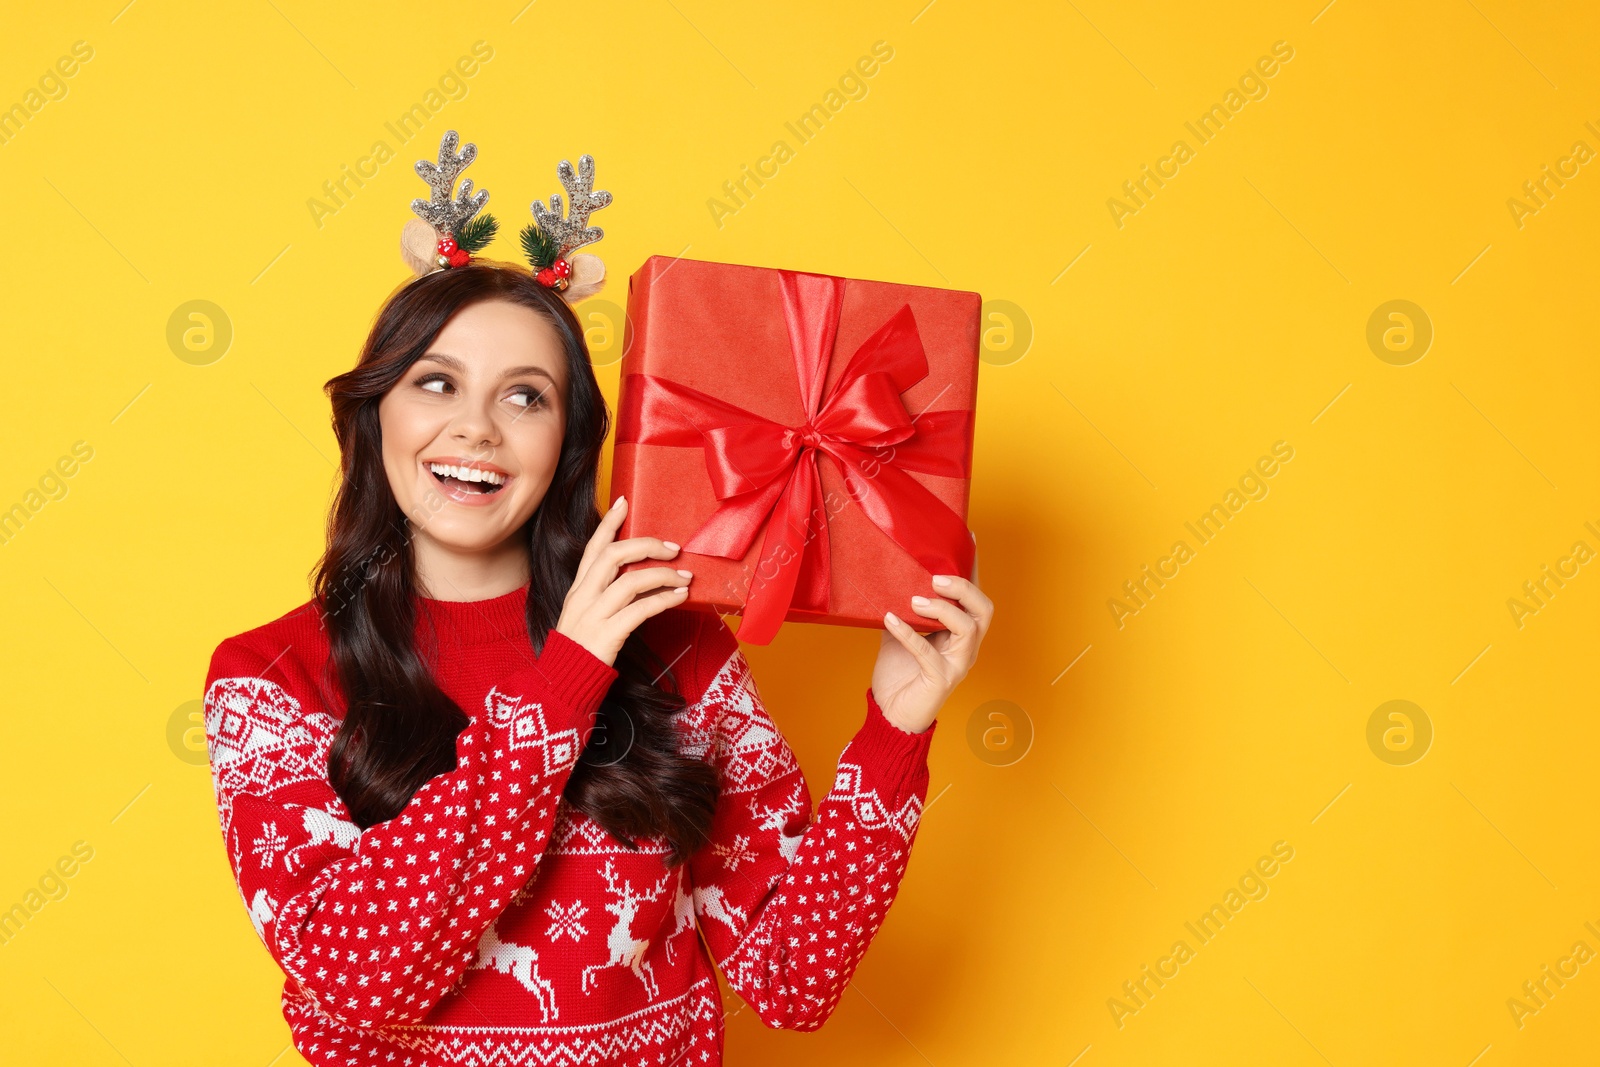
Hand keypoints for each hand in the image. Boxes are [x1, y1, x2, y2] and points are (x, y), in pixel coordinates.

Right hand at [555, 496, 691, 666]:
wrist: (564, 682)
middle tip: (673, 547)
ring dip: (663, 575)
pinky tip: (680, 598)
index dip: (609, 523)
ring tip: (685, 577)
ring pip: (631, 582)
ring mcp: (594, 615)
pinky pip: (641, 610)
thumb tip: (638, 574)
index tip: (625, 502)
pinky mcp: (607, 635)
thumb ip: (603, 593)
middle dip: (647, 546)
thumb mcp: (584, 613)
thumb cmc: (581, 647)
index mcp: (578, 588)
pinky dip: (664, 600)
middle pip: (614, 556)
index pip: (593, 547)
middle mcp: (583, 596)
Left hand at [871, 535, 992, 733]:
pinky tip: (890, 620)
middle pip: (984, 609)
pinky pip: (929, 653)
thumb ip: (904, 607)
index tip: (969, 538)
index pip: (973, 595)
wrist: (890, 713)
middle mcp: (966, 646)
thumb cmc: (899, 673)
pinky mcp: (941, 680)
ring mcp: (958, 664)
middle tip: (935, 579)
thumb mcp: (899, 630)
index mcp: (960, 631)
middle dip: (964, 589)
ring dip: (943, 610)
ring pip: (968, 629)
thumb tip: (891, 576)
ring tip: (914, 601)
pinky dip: (910, 634)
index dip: (973, 567)